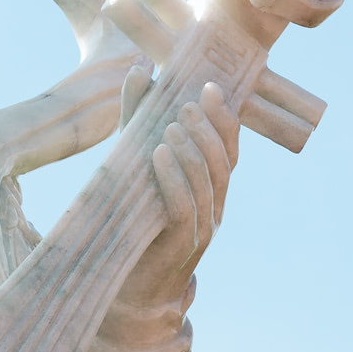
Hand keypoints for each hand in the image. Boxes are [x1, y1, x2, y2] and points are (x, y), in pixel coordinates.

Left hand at [132, 78, 237, 291]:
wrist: (123, 283)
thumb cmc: (132, 217)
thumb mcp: (133, 161)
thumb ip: (138, 119)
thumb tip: (139, 68)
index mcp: (211, 187)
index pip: (229, 148)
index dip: (225, 118)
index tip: (210, 87)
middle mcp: (215, 206)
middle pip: (224, 162)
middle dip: (210, 130)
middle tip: (188, 105)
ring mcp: (202, 228)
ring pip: (209, 183)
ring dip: (192, 151)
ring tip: (171, 126)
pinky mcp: (182, 246)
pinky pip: (185, 207)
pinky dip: (174, 178)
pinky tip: (159, 155)